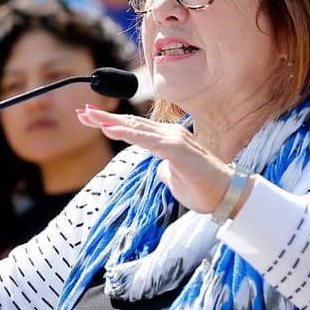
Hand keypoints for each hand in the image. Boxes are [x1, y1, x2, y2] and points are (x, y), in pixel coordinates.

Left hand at [75, 105, 234, 213]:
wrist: (227, 197)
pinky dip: (125, 133)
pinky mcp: (175, 149)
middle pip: (131, 123)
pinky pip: (145, 139)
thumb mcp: (174, 179)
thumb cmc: (203, 189)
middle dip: (104, 118)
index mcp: (168, 139)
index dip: (114, 123)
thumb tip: (159, 170)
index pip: (136, 128)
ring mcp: (173, 139)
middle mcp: (170, 134)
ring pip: (135, 127)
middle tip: (81, 112)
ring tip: (88, 116)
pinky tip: (109, 130)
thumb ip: (165, 170)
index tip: (91, 119)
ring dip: (109, 122)